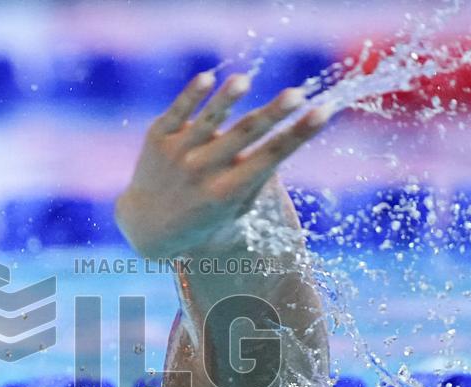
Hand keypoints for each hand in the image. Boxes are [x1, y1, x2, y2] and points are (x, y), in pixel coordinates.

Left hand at [115, 71, 334, 258]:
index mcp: (228, 192)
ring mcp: (178, 154)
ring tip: (244, 80)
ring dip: (226, 100)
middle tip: (297, 94)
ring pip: (207, 121)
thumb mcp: (235, 209)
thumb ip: (258, 180)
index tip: (323, 111)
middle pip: (244, 136)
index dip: (298, 134)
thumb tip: (287, 141)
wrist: (147, 225)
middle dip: (272, 114)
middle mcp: (203, 172)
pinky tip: (207, 78)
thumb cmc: (205, 216)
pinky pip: (177, 112)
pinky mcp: (157, 138)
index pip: (271, 157)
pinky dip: (191, 96)